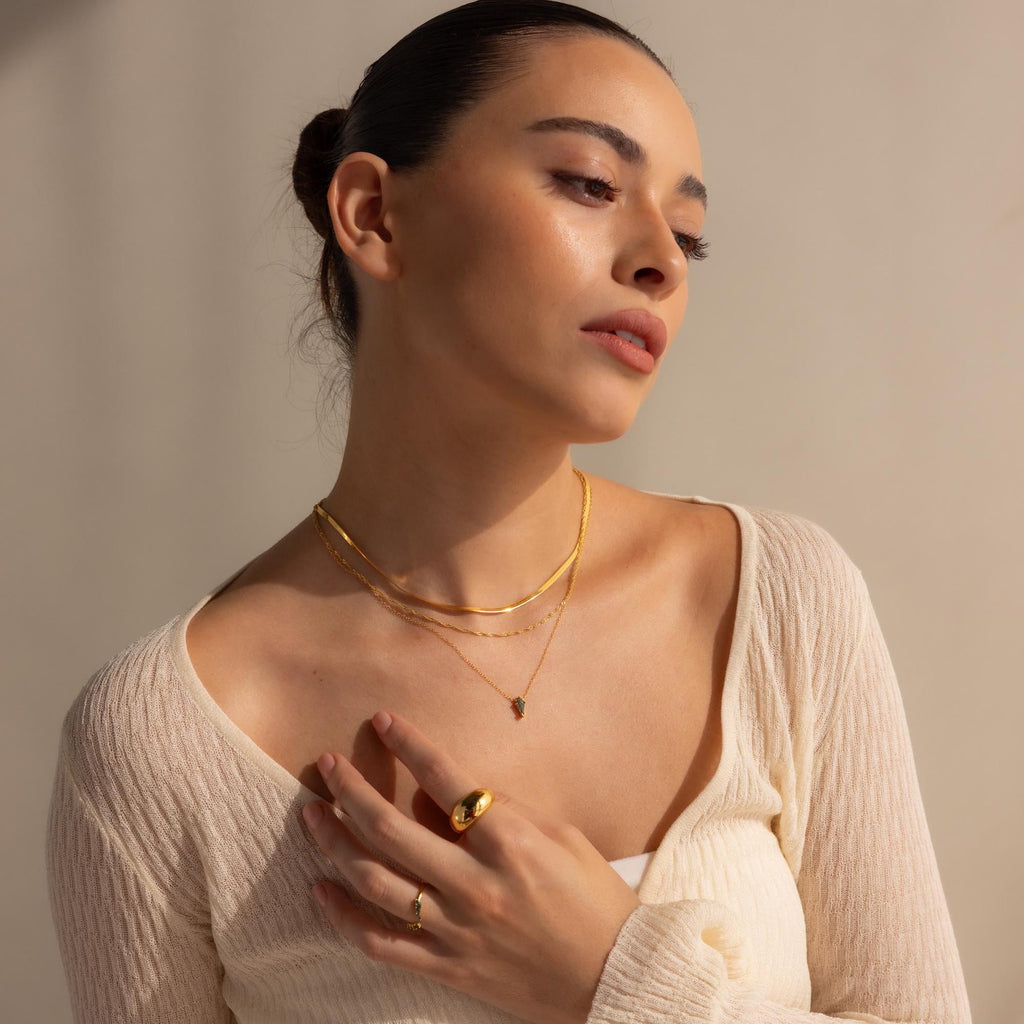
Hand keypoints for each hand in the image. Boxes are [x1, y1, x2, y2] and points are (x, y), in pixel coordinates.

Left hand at [300, 709, 641, 1023]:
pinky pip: (380, 943)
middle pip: (391, 829)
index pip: (446, 780)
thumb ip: (504, 808)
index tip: (383, 721)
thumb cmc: (594, 897)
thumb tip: (442, 791)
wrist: (614, 977)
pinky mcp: (446, 967)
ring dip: (333, 843)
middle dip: (350, 789)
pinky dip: (343, 917)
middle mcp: (474, 884)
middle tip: (326, 763)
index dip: (410, 744)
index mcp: (510, 843)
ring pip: (373, 881)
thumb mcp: (562, 835)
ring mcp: (456, 929)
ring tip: (310, 814)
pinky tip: (319, 889)